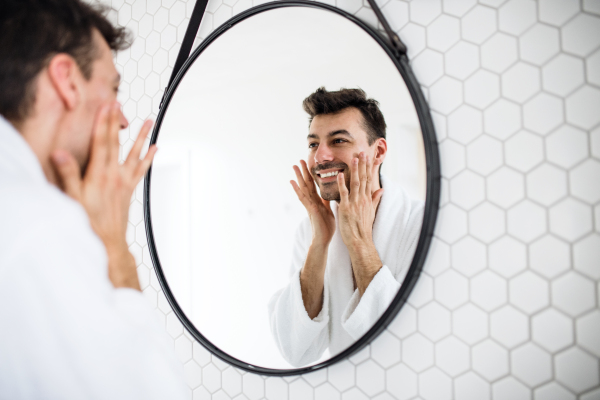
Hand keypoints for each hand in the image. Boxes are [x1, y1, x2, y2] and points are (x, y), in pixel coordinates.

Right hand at [51, 101, 156, 289]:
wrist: (109, 242)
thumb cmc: (90, 222)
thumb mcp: (73, 199)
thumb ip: (67, 175)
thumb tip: (60, 154)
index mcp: (100, 175)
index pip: (102, 142)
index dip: (103, 122)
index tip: (106, 106)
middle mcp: (115, 175)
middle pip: (116, 143)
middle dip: (116, 121)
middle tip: (118, 104)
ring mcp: (125, 181)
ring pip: (135, 153)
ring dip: (141, 136)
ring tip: (149, 121)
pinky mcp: (130, 188)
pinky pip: (142, 169)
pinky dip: (148, 157)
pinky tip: (155, 148)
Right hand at [291, 160, 335, 246]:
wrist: (323, 240)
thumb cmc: (326, 227)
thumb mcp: (329, 210)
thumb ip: (327, 201)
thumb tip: (330, 193)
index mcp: (318, 201)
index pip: (314, 185)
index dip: (312, 175)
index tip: (309, 165)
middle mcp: (312, 201)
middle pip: (307, 184)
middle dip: (303, 172)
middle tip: (299, 160)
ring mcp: (309, 205)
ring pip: (303, 188)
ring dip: (298, 177)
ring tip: (294, 166)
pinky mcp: (310, 209)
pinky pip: (303, 198)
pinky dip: (297, 189)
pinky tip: (293, 182)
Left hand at [336, 152, 383, 294]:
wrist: (359, 240)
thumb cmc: (363, 227)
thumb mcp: (371, 211)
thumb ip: (375, 199)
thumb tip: (381, 189)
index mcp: (367, 199)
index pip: (368, 180)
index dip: (368, 168)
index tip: (368, 157)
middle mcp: (362, 199)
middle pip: (363, 179)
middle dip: (363, 165)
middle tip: (362, 152)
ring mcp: (354, 203)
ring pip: (355, 183)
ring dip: (354, 170)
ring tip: (354, 158)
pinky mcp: (346, 208)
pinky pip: (343, 194)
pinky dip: (341, 184)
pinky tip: (339, 174)